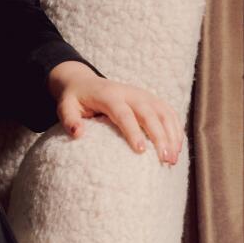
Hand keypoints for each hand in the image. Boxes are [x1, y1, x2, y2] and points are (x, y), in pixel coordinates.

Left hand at [46, 62, 182, 165]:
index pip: (124, 114)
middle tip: (166, 160)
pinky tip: (178, 148)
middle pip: (150, 113)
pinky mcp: (151, 99)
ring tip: (174, 159)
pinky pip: (169, 112)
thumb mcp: (65, 106)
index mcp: (109, 95)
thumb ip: (69, 119)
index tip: (141, 151)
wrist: (85, 82)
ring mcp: (143, 95)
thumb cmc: (75, 99)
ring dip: (172, 134)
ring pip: (164, 112)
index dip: (133, 131)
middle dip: (160, 137)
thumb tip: (78, 134)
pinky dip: (176, 129)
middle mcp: (130, 93)